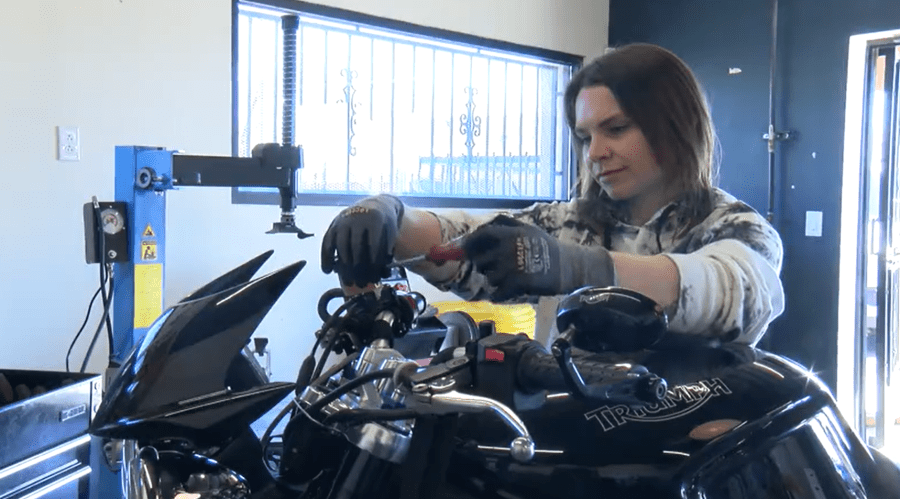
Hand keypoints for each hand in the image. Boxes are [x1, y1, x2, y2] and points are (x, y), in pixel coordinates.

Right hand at [321, 195, 403, 286]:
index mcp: (375, 218)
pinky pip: (327, 242)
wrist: (374, 205)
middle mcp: (357, 218)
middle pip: (356, 246)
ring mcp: (343, 221)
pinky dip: (326, 257)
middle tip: (362, 282)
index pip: (373, 242)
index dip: (374, 261)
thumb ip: (386, 250)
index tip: (374, 275)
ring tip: (348, 281)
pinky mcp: (333, 225)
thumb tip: (381, 272)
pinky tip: (328, 271)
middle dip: (359, 267)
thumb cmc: (384, 224)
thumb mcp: (390, 232)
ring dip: (344, 266)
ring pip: (340, 245)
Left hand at [463, 215, 615, 300]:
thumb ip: (505, 224)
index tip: (463, 249)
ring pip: (488, 277)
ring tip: (508, 277)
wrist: (568, 266)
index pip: (481, 235)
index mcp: (510, 234)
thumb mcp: (527, 228)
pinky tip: (509, 290)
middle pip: (480, 259)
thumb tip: (481, 227)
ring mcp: (511, 267)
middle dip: (483, 264)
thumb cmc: (546, 247)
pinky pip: (497, 292)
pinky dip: (499, 294)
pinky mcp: (517, 283)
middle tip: (493, 267)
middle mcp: (507, 249)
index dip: (469, 242)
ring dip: (494, 280)